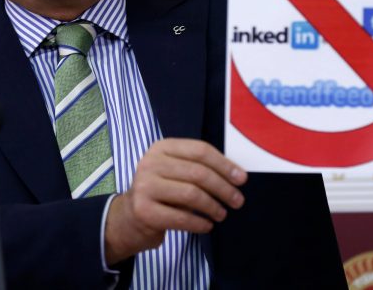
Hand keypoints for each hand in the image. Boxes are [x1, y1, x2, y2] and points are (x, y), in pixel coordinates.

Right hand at [104, 138, 246, 264]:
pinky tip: (207, 225)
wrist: (130, 216)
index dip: (224, 164)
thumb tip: (237, 174)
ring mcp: (144, 186)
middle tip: (237, 201)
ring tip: (222, 214)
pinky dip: (200, 223)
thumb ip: (198, 166)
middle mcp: (150, 163)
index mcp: (161, 147)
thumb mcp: (175, 171)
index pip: (200, 151)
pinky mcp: (143, 210)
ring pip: (191, 195)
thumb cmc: (162, 191)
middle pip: (198, 173)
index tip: (242, 179)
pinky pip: (181, 217)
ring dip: (213, 206)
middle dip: (223, 188)